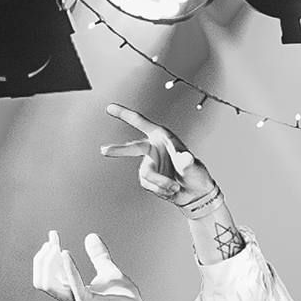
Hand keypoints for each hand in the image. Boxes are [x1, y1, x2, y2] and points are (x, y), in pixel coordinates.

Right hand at [32, 229, 161, 300]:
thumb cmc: (124, 298)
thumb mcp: (108, 270)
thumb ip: (98, 255)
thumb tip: (90, 236)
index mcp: (70, 291)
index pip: (49, 273)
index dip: (47, 253)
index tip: (53, 234)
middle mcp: (68, 298)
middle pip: (42, 280)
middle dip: (42, 258)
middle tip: (53, 240)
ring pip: (48, 284)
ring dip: (48, 263)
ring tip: (56, 247)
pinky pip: (73, 285)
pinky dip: (68, 268)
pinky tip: (66, 253)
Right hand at [102, 103, 226, 217]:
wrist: (195, 193)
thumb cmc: (196, 174)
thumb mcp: (193, 166)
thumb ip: (187, 162)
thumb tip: (187, 158)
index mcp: (162, 137)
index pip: (141, 123)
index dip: (124, 114)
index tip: (109, 108)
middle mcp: (153, 148)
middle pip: (133, 148)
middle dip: (118, 150)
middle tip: (104, 151)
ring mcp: (150, 163)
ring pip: (146, 174)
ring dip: (160, 183)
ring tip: (175, 187)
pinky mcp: (148, 178)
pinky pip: (148, 184)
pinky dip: (160, 189)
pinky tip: (171, 190)